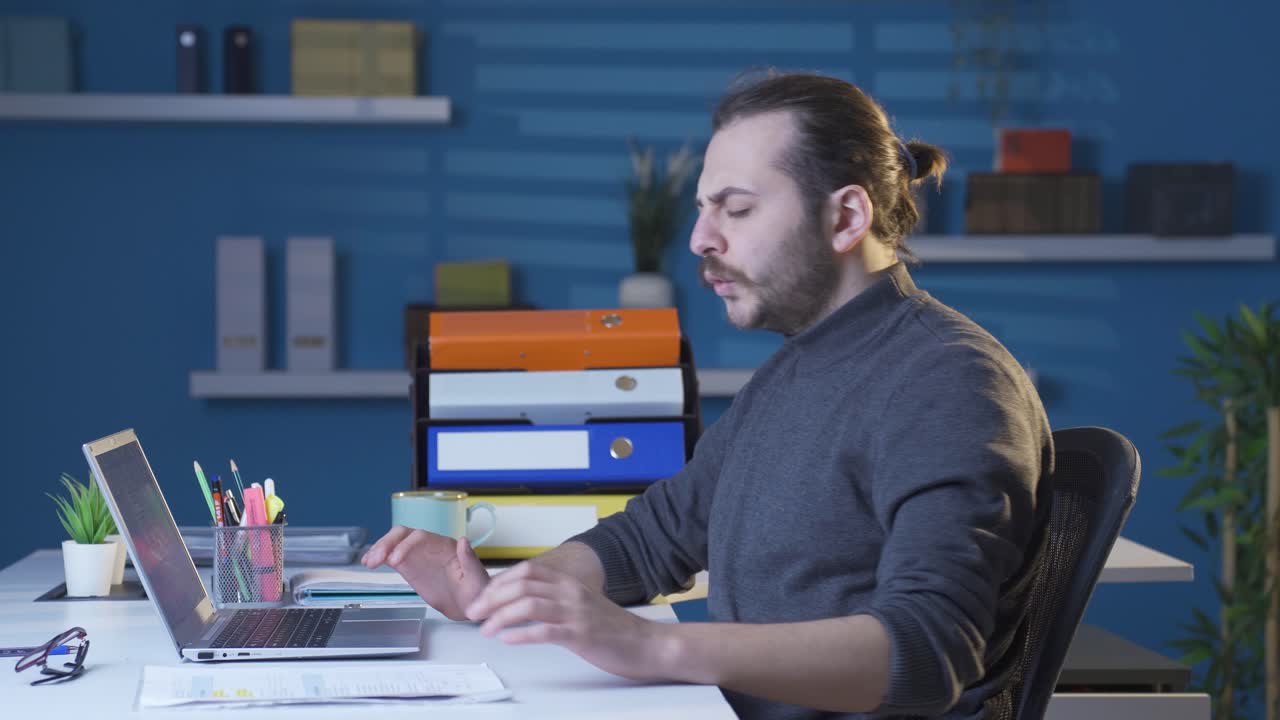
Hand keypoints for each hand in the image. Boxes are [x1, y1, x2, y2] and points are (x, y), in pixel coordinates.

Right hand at [362, 526, 488, 619]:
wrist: (470, 605)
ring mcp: (418, 556)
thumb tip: (463, 541)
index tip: (395, 561)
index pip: (420, 537)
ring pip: (394, 543)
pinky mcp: (410, 567)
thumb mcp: (477, 579)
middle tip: (375, 560)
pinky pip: (391, 556)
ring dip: (379, 549)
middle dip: (387, 543)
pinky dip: (379, 558)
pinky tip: (370, 563)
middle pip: (403, 535)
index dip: (406, 545)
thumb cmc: (477, 591)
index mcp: (445, 546)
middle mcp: (429, 546)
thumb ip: (470, 560)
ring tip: (369, 562)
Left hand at [465, 561, 675, 680]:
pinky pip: (545, 631)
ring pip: (529, 605)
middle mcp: (571, 592)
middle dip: (492, 598)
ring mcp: (576, 612)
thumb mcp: (581, 606)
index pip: (527, 571)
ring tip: (486, 630)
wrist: (645, 644)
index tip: (482, 597)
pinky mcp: (580, 634)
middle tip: (474, 613)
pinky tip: (507, 639)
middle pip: (523, 584)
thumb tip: (522, 604)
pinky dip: (521, 634)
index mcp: (570, 583)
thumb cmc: (611, 628)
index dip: (500, 582)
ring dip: (501, 616)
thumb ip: (556, 601)